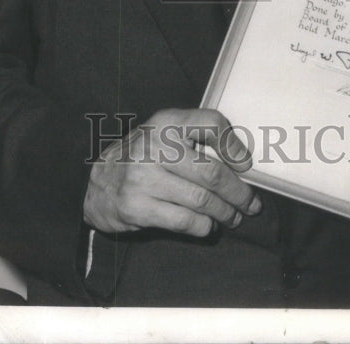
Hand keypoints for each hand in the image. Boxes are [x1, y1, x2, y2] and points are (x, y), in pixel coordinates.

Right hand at [83, 108, 260, 237]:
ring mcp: (143, 178)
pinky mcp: (136, 207)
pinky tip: (209, 226)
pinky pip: (184, 221)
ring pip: (201, 201)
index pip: (211, 123)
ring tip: (234, 217)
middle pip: (212, 172)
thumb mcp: (164, 133)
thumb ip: (196, 138)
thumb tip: (241, 160)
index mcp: (165, 121)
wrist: (98, 182)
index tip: (246, 165)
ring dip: (226, 213)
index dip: (234, 145)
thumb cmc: (142, 156)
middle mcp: (154, 146)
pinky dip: (204, 227)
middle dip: (238, 192)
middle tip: (251, 204)